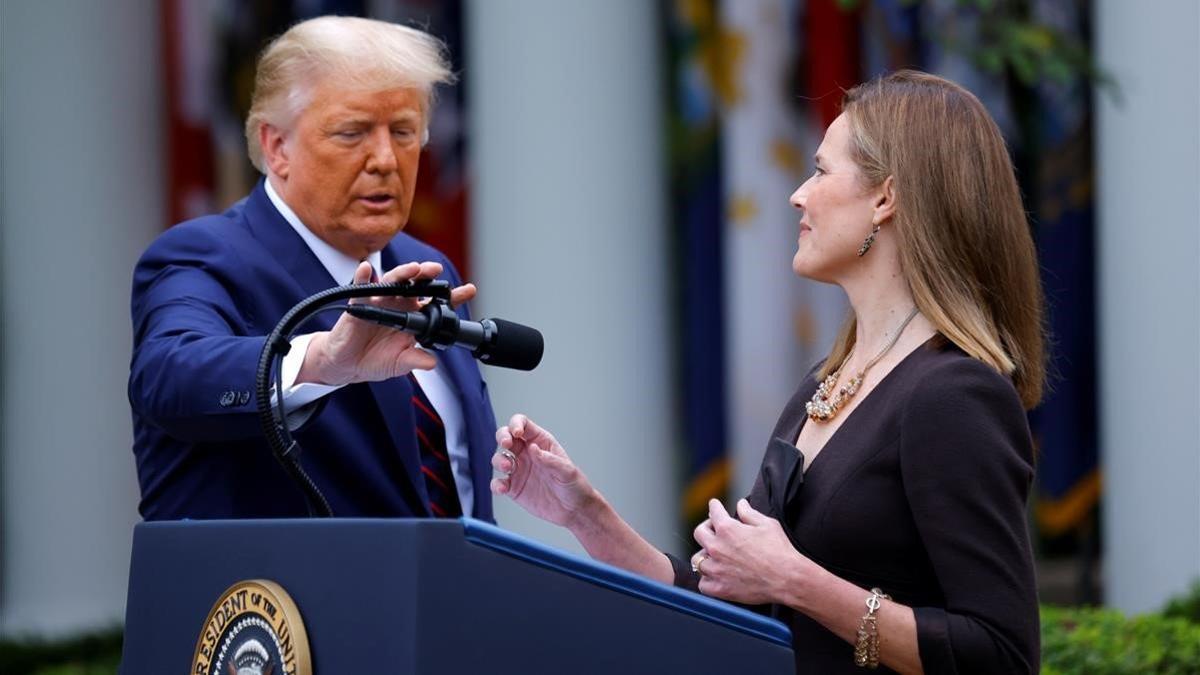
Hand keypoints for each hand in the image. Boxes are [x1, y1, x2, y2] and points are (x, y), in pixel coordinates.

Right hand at [298, 261, 477, 385]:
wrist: (348, 365)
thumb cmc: (375, 359)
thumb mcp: (399, 363)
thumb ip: (415, 360)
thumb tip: (432, 363)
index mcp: (414, 317)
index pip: (436, 303)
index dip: (453, 297)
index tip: (469, 290)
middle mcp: (400, 305)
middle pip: (417, 285)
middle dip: (427, 275)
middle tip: (436, 270)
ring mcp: (380, 302)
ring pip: (394, 281)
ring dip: (403, 273)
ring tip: (413, 269)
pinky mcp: (359, 304)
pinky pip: (361, 287)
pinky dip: (363, 277)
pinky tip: (367, 269)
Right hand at [491, 414, 595, 528]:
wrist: (574, 511)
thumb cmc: (574, 486)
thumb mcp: (567, 471)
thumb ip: (550, 460)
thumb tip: (533, 448)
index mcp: (541, 442)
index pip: (524, 425)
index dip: (516, 424)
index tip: (516, 433)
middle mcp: (526, 453)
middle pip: (506, 436)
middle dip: (502, 437)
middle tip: (506, 444)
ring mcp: (518, 470)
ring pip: (499, 458)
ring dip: (498, 460)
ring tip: (508, 468)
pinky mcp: (513, 488)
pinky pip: (498, 483)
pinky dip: (496, 485)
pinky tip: (503, 489)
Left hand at [691, 498, 814, 604]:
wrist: (788, 579)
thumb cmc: (780, 550)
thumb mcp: (767, 524)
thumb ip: (749, 513)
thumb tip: (740, 504)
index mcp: (727, 529)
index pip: (714, 512)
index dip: (715, 506)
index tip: (715, 506)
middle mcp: (717, 548)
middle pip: (699, 533)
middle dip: (706, 528)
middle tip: (715, 530)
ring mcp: (717, 570)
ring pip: (697, 559)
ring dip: (705, 555)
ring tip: (714, 556)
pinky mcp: (720, 589)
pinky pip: (703, 584)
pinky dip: (707, 580)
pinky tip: (715, 576)